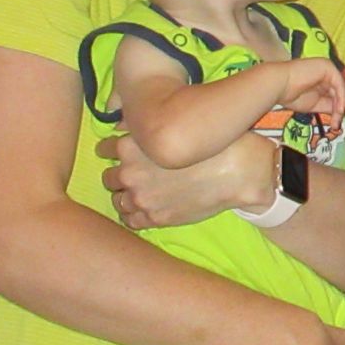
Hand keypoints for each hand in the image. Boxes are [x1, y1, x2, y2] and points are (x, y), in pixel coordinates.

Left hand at [96, 130, 271, 228]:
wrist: (239, 171)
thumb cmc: (213, 141)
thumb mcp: (178, 124)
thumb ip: (146, 128)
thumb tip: (124, 126)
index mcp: (131, 146)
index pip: (105, 148)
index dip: (114, 148)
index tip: (122, 151)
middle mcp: (130, 173)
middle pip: (107, 177)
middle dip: (119, 174)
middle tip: (134, 173)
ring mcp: (141, 198)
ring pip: (117, 201)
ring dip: (125, 196)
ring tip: (139, 193)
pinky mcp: (155, 218)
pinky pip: (129, 220)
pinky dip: (133, 215)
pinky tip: (144, 209)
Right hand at [275, 56, 344, 116]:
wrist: (277, 85)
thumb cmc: (290, 95)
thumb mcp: (316, 105)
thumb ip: (330, 106)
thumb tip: (342, 114)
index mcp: (324, 79)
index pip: (339, 94)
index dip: (343, 109)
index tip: (339, 125)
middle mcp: (328, 72)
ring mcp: (329, 68)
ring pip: (344, 88)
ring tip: (340, 121)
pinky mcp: (328, 67)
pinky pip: (339, 84)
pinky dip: (340, 99)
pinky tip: (339, 111)